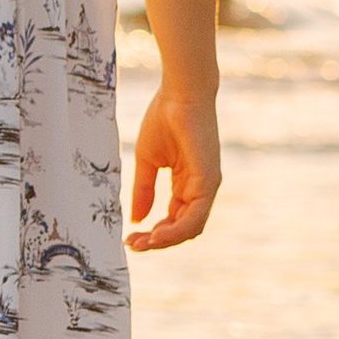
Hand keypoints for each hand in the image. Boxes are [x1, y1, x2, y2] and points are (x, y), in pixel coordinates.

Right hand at [127, 89, 218, 250]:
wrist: (179, 94)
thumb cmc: (164, 119)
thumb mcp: (147, 161)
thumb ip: (143, 190)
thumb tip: (137, 217)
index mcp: (187, 184)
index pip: (175, 220)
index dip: (153, 233)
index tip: (129, 237)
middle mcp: (200, 189)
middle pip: (183, 229)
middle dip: (157, 242)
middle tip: (132, 245)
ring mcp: (207, 186)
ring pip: (190, 228)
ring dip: (165, 241)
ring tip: (140, 242)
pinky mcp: (208, 180)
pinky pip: (195, 216)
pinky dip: (176, 230)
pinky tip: (155, 234)